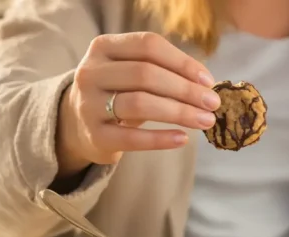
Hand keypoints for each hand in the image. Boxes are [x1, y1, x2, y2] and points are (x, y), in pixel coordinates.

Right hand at [55, 32, 219, 176]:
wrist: (76, 124)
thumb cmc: (117, 93)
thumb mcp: (132, 73)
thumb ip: (164, 71)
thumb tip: (206, 85)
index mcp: (104, 48)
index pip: (148, 46)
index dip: (182, 62)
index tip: (208, 81)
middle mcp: (92, 72)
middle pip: (145, 74)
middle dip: (185, 90)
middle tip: (212, 104)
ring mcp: (89, 104)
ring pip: (139, 103)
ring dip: (179, 112)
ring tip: (205, 121)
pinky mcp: (94, 136)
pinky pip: (132, 138)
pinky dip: (161, 138)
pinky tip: (182, 138)